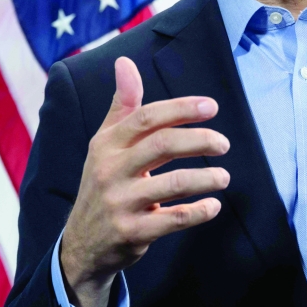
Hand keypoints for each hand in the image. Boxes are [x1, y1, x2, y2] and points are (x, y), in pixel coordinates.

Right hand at [60, 57, 230, 306]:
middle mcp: (109, 170)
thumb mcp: (105, 144)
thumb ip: (123, 106)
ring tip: (224, 177)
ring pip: (172, 184)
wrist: (81, 244)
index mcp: (107, 144)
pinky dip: (198, 212)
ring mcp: (119, 203)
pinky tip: (213, 206)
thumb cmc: (103, 183)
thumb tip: (125, 62)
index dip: (181, 109)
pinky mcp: (131, 232)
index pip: (147, 118)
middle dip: (199, 140)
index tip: (212, 107)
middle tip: (225, 143)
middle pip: (162, 145)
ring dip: (205, 178)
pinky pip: (173, 219)